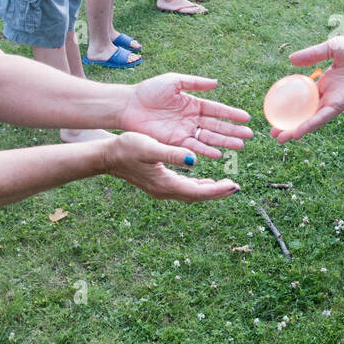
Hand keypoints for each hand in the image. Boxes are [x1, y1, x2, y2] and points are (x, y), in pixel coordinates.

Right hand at [100, 131, 239, 201]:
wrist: (106, 156)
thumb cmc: (126, 148)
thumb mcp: (150, 147)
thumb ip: (172, 153)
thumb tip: (194, 160)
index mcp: (166, 184)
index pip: (198, 191)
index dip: (218, 190)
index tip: (234, 185)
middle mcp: (165, 191)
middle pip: (198, 196)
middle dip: (218, 192)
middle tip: (236, 187)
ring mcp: (161, 189)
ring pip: (192, 193)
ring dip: (209, 190)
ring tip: (226, 186)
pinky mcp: (159, 184)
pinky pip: (184, 189)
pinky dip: (197, 186)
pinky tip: (204, 180)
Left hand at [117, 73, 252, 156]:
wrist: (127, 106)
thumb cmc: (148, 91)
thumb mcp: (173, 81)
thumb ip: (195, 83)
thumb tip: (216, 83)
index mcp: (193, 103)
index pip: (217, 110)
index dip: (231, 114)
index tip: (246, 118)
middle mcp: (191, 119)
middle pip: (216, 126)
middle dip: (233, 131)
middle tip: (248, 135)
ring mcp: (184, 131)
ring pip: (208, 138)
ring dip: (224, 142)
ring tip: (239, 146)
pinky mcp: (174, 142)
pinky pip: (193, 147)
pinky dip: (206, 151)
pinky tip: (218, 153)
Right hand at [269, 36, 343, 141]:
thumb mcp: (332, 47)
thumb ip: (312, 54)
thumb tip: (290, 60)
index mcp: (325, 79)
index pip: (303, 95)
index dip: (289, 102)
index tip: (275, 108)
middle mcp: (328, 93)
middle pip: (304, 111)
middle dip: (288, 122)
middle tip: (272, 131)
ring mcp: (334, 100)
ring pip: (310, 118)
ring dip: (294, 129)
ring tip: (278, 139)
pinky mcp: (341, 105)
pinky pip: (322, 117)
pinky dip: (309, 125)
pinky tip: (296, 133)